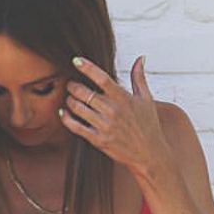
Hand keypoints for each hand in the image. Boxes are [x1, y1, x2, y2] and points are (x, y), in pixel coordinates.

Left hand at [60, 55, 169, 177]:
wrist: (149, 155)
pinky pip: (76, 127)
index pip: (101, 78)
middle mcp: (112, 111)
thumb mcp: (147, 100)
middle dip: (73, 86)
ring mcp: (105, 127)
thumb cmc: (148, 127)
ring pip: (77, 108)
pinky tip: (64, 113)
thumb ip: (139, 78)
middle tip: (71, 85)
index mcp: (123, 98)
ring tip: (70, 98)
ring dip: (70, 100)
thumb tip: (141, 58)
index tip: (76, 60)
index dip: (87, 67)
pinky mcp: (99, 141)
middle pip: (84, 92)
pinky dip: (66, 118)